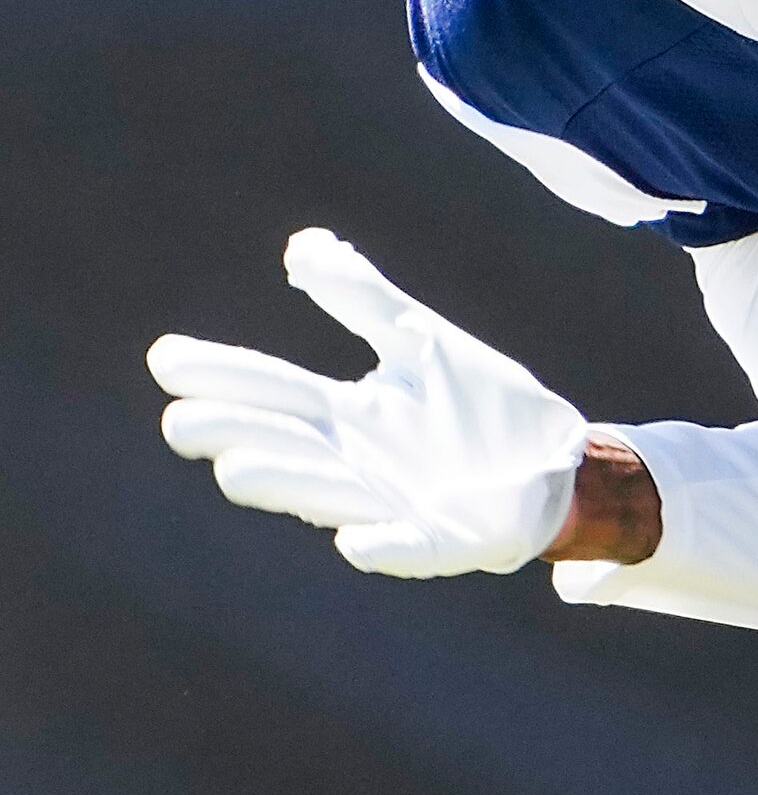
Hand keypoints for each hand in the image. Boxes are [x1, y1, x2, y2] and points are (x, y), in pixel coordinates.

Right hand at [149, 229, 588, 576]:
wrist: (554, 467)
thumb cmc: (479, 408)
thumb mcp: (423, 343)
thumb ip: (362, 300)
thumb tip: (299, 246)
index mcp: (346, 415)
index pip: (273, 388)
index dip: (223, 373)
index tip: (167, 356)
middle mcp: (354, 463)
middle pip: (284, 444)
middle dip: (237, 432)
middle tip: (182, 421)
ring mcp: (391, 505)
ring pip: (328, 496)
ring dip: (289, 482)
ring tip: (237, 465)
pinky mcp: (438, 543)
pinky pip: (404, 549)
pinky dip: (381, 546)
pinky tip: (355, 541)